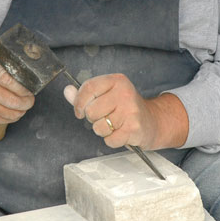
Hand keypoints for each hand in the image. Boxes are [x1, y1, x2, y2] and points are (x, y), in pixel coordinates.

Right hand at [0, 49, 33, 123]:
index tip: (30, 90)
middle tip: (30, 101)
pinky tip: (14, 113)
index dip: (22, 89)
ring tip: (24, 107)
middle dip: (25, 103)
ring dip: (19, 112)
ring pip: (5, 113)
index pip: (7, 80)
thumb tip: (34, 60)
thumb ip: (13, 58)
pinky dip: (10, 118)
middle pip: (9, 100)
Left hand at [63, 73, 187, 149]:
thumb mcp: (106, 95)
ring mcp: (130, 110)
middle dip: (93, 119)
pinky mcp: (134, 128)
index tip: (79, 111)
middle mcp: (125, 92)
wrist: (152, 121)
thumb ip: (85, 94)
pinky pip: (109, 140)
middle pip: (91, 110)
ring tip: (115, 125)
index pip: (88, 88)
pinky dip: (112, 140)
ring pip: (98, 127)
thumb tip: (67, 91)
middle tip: (105, 117)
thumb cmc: (125, 108)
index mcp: (117, 80)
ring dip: (103, 131)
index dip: (79, 103)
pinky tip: (121, 133)